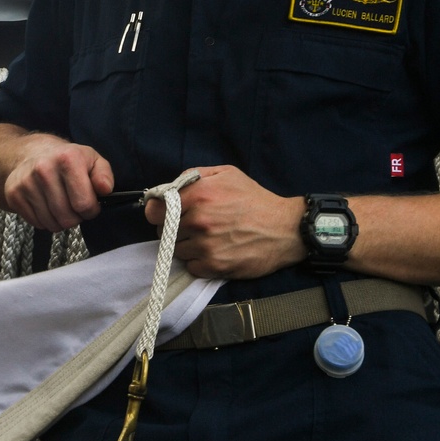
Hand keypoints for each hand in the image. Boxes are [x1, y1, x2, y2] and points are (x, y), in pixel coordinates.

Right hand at [2, 134, 113, 231]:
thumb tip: (105, 189)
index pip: (84, 204)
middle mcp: (44, 169)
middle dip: (76, 217)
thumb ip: (104, 174)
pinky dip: (45, 220)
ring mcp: (26, 182)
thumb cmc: (66, 160)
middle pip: (67, 218)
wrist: (30, 153)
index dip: (91, 210)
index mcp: (67, 159)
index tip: (89, 203)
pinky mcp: (14, 194)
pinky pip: (36, 223)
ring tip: (61, 206)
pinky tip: (46, 206)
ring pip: (52, 224)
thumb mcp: (91, 160)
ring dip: (60, 221)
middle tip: (74, 206)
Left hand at [143, 165, 304, 278]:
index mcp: (199, 195)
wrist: (286, 229)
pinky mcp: (214, 266)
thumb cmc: (256, 200)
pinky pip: (191, 266)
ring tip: (209, 238)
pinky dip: (198, 261)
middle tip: (195, 225)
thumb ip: (195, 176)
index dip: (157, 212)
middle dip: (174, 228)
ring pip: (177, 250)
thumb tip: (169, 187)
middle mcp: (199, 221)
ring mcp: (205, 245)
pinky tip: (215, 251)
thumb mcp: (227, 174)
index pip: (154, 210)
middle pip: (164, 232)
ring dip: (187, 246)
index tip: (164, 214)